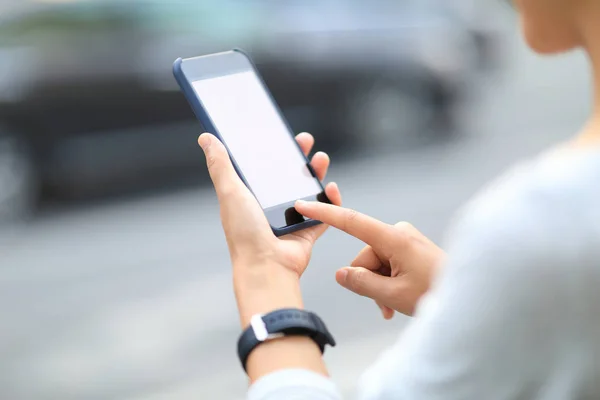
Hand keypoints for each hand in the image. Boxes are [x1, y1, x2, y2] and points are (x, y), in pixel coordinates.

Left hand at [198, 132, 341, 324]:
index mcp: (251, 197)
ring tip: (321, 159)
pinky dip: (330, 200)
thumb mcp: (230, 192)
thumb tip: (205, 138)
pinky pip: (324, 213)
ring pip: (308, 191)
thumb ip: (221, 165)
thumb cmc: (245, 234)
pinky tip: (332, 188)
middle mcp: (270, 207)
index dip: (272, 150)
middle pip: (288, 176)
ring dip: (316, 174)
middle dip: (298, 157)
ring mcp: (290, 219)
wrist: (267, 267)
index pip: (263, 167)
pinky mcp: (307, 231)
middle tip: (304, 141)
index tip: (280, 134)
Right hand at [295, 202, 444, 317]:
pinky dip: (388, 282)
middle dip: (369, 281)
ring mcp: (405, 240)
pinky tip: (397, 301)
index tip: (303, 204)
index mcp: (394, 238)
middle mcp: (398, 233)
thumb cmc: (437, 293)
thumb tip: (341, 274)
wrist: (471, 297)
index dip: (325, 213)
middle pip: (364, 256)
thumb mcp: (393, 295)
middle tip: (386, 306)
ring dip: (379, 286)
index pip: (351, 221)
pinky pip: (388, 264)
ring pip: (375, 264)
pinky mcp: (410, 247)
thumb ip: (362, 283)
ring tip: (394, 307)